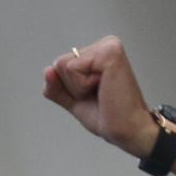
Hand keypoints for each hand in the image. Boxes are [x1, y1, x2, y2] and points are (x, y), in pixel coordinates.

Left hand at [42, 36, 156, 157]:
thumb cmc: (109, 116)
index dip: (71, 88)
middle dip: (73, 88)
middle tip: (100, 96)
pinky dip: (82, 87)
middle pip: (59, 63)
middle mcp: (105, 44)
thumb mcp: (75, 101)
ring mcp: (108, 46)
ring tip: (103, 93)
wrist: (128, 131)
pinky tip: (105, 89)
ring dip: (78, 88)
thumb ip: (57, 87)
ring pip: (62, 65)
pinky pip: (72, 69)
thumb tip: (47, 71)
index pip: (60, 65)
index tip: (96, 95)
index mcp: (99, 52)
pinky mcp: (109, 53)